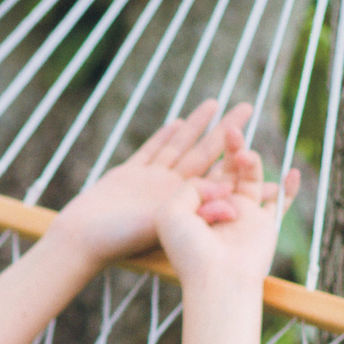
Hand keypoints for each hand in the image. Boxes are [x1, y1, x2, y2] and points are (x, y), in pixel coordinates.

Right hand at [50, 100, 252, 268]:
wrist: (81, 240)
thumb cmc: (120, 240)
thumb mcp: (164, 224)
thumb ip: (197, 208)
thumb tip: (234, 202)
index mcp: (184, 204)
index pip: (218, 179)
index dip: (241, 163)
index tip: (262, 146)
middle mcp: (171, 190)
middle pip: (204, 154)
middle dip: (226, 130)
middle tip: (248, 106)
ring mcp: (150, 181)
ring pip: (179, 147)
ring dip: (197, 125)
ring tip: (215, 103)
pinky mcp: (128, 175)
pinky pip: (151, 151)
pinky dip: (164, 137)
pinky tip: (178, 122)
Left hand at [155, 120, 296, 295]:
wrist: (218, 276)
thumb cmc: (190, 249)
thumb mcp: (171, 211)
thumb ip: (191, 186)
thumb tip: (222, 182)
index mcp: (192, 208)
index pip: (200, 176)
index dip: (203, 160)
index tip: (210, 142)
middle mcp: (218, 209)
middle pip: (227, 171)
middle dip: (230, 149)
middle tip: (231, 128)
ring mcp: (243, 215)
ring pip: (251, 179)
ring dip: (250, 162)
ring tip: (246, 155)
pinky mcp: (265, 224)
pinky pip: (281, 203)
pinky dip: (288, 188)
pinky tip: (293, 172)